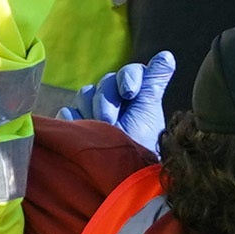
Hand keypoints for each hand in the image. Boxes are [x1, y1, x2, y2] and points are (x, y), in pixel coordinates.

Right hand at [58, 54, 174, 152]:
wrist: (121, 177)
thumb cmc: (140, 146)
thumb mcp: (149, 112)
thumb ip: (154, 82)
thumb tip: (166, 56)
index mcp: (135, 97)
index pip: (129, 74)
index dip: (129, 77)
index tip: (130, 92)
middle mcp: (115, 102)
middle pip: (105, 83)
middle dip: (109, 99)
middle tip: (111, 120)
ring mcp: (94, 114)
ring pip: (85, 93)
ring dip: (93, 108)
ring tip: (102, 128)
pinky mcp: (76, 127)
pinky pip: (68, 112)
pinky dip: (74, 120)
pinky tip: (83, 131)